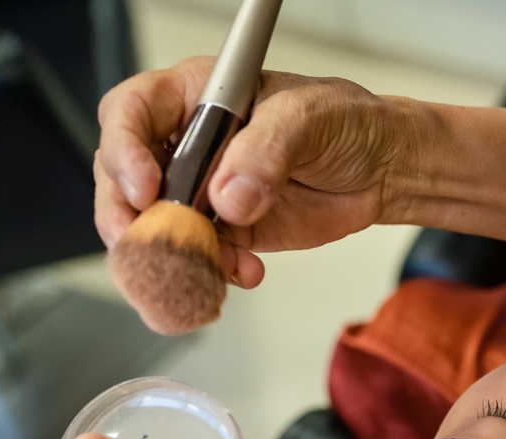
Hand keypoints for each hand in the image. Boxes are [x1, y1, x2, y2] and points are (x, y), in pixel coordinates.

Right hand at [95, 57, 413, 288]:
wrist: (381, 168)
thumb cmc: (345, 122)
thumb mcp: (308, 118)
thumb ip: (266, 152)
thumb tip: (227, 197)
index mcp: (194, 97)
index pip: (129, 114)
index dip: (124, 152)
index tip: (146, 189)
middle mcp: (187, 145)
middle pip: (124, 180)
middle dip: (130, 220)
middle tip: (156, 244)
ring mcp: (203, 192)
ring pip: (155, 229)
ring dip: (174, 258)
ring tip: (212, 270)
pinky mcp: (226, 232)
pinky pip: (199, 259)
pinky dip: (213, 275)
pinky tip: (245, 274)